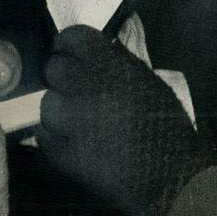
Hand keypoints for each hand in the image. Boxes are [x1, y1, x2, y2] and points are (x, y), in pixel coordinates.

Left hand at [35, 25, 214, 215]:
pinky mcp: (63, 153)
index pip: (71, 38)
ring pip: (46, 104)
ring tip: (78, 124)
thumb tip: (96, 52)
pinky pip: (44, 137)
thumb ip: (117, 64)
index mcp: (110, 64)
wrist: (172, 178)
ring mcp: (71, 120)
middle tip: (75, 92)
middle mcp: (86, 85)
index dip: (69, 47)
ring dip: (59, 111)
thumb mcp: (147, 82)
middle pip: (53, 69)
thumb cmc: (167, 128)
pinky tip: (74, 145)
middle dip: (62, 78)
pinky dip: (56, 140)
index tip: (71, 56)